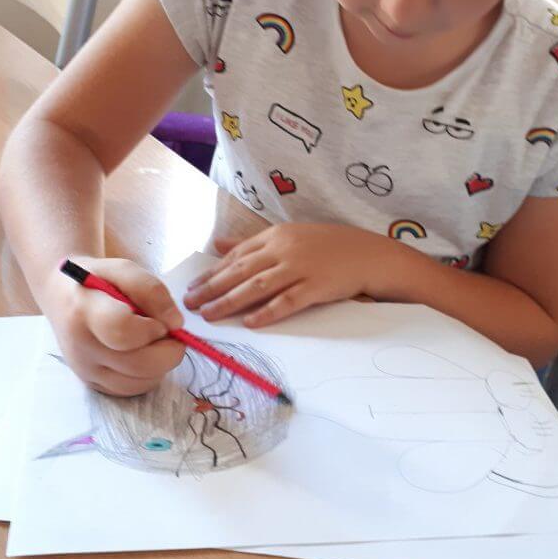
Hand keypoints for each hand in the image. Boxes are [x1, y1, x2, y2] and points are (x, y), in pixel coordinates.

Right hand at [41, 256, 185, 395]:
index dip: (152, 328)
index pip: (122, 331)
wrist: (61, 297)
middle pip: (139, 365)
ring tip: (153, 341)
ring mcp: (86, 371)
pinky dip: (149, 375)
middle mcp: (82, 348)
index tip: (158, 320)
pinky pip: (133, 390)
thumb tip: (176, 324)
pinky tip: (143, 353)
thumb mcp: (123, 269)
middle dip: (168, 351)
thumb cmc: (97, 280)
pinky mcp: (93, 385)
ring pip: (141, 383)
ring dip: (161, 364)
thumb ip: (152, 290)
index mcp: (84, 312)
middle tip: (168, 333)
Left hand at [184, 224, 389, 326]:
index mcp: (275, 236)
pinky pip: (287, 301)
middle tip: (190, 304)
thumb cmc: (326, 246)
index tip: (193, 287)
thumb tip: (217, 244)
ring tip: (210, 315)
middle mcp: (284, 250)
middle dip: (212, 288)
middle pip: (241, 271)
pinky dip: (267, 312)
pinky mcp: (316, 287)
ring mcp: (300, 268)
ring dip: (230, 302)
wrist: (367, 254)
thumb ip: (251, 243)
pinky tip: (250, 323)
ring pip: (257, 286)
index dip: (212, 272)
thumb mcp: (287, 236)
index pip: (236, 256)